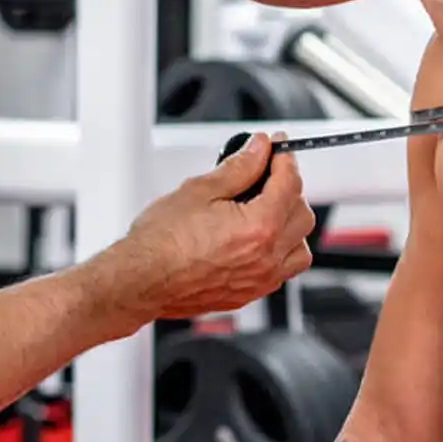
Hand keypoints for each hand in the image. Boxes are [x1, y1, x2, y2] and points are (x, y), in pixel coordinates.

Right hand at [105, 134, 317, 319]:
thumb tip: (258, 150)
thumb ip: (239, 167)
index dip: (285, 158)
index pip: (290, 184)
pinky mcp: (248, 294)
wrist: (140, 279)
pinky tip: (258, 240)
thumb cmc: (161, 241)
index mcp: (258, 227)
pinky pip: (282, 272)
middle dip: (288, 190)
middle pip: (302, 215)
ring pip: (299, 248)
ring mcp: (259, 280)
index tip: (278, 148)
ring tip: (266, 210)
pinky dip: (279, 252)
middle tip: (266, 175)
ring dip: (290, 225)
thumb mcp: (200, 189)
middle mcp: (266, 258)